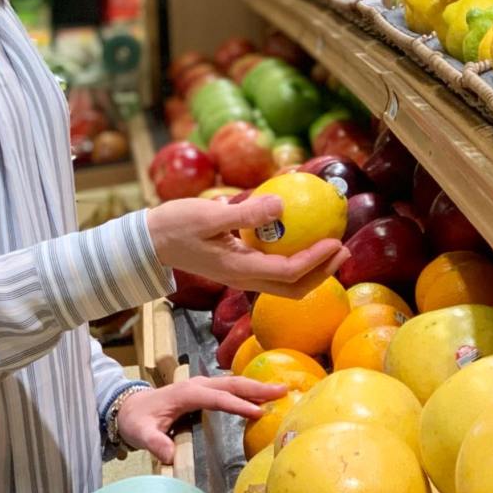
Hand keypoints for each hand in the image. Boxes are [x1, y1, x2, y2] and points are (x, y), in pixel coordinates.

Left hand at [116, 375, 285, 463]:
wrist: (130, 407)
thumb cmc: (137, 420)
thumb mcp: (141, 433)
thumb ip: (155, 442)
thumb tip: (169, 454)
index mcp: (184, 394)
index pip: (215, 398)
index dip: (237, 405)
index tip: (258, 412)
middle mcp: (195, 385)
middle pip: (229, 384)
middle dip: (255, 387)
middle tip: (281, 389)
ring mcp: (200, 385)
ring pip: (232, 383)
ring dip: (254, 386)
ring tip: (279, 390)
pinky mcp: (204, 391)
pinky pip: (229, 388)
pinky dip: (246, 390)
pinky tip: (261, 396)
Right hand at [147, 194, 348, 297]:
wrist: (148, 240)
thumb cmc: (175, 225)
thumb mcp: (209, 215)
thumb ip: (245, 213)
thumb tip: (281, 205)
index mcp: (239, 270)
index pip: (288, 273)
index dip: (316, 261)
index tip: (336, 243)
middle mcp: (243, 278)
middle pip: (293, 288)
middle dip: (323, 273)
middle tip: (344, 250)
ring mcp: (239, 274)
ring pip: (284, 282)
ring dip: (311, 268)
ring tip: (330, 246)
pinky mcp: (236, 265)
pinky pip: (272, 267)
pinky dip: (292, 257)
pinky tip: (297, 235)